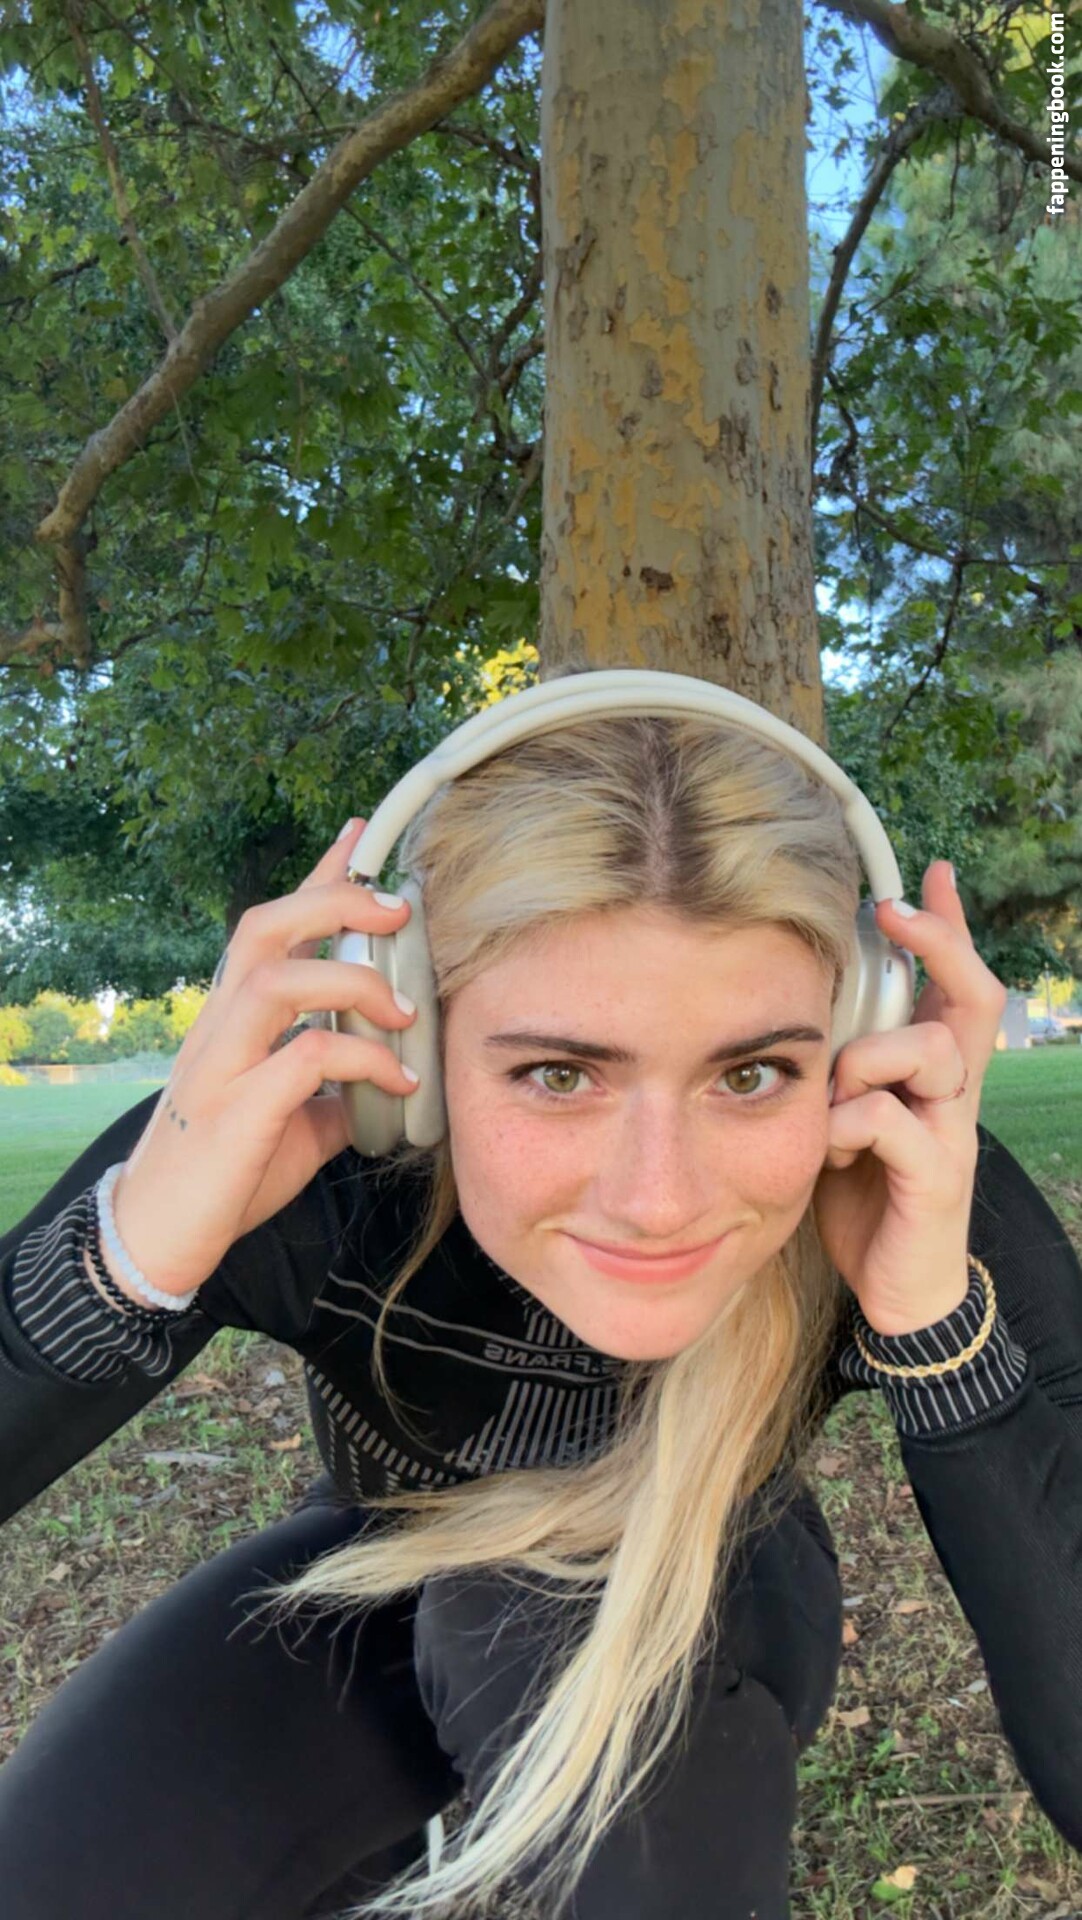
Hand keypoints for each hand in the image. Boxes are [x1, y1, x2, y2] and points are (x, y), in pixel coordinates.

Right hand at [108, 821, 419, 1295]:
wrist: (162, 1237)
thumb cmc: (228, 1173)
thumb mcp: (295, 1119)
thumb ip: (333, 1085)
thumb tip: (389, 1073)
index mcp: (235, 1018)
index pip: (274, 926)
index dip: (319, 877)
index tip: (362, 834)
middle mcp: (221, 1026)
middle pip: (265, 926)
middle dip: (334, 902)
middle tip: (397, 909)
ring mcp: (222, 1065)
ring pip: (276, 979)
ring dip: (353, 983)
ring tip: (405, 1012)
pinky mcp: (236, 1112)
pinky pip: (303, 1059)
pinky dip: (363, 1060)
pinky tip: (399, 1083)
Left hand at [812, 861, 1007, 1336]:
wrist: (897, 1288)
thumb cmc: (864, 1195)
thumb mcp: (840, 1113)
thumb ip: (832, 1066)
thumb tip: (790, 1008)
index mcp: (930, 1073)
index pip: (952, 982)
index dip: (945, 925)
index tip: (929, 870)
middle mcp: (953, 1092)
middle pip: (973, 995)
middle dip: (939, 943)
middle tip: (894, 911)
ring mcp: (951, 1132)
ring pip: (929, 1050)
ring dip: (868, 1057)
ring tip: (834, 1093)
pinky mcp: (937, 1178)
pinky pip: (891, 1120)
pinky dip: (851, 1125)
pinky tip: (834, 1151)